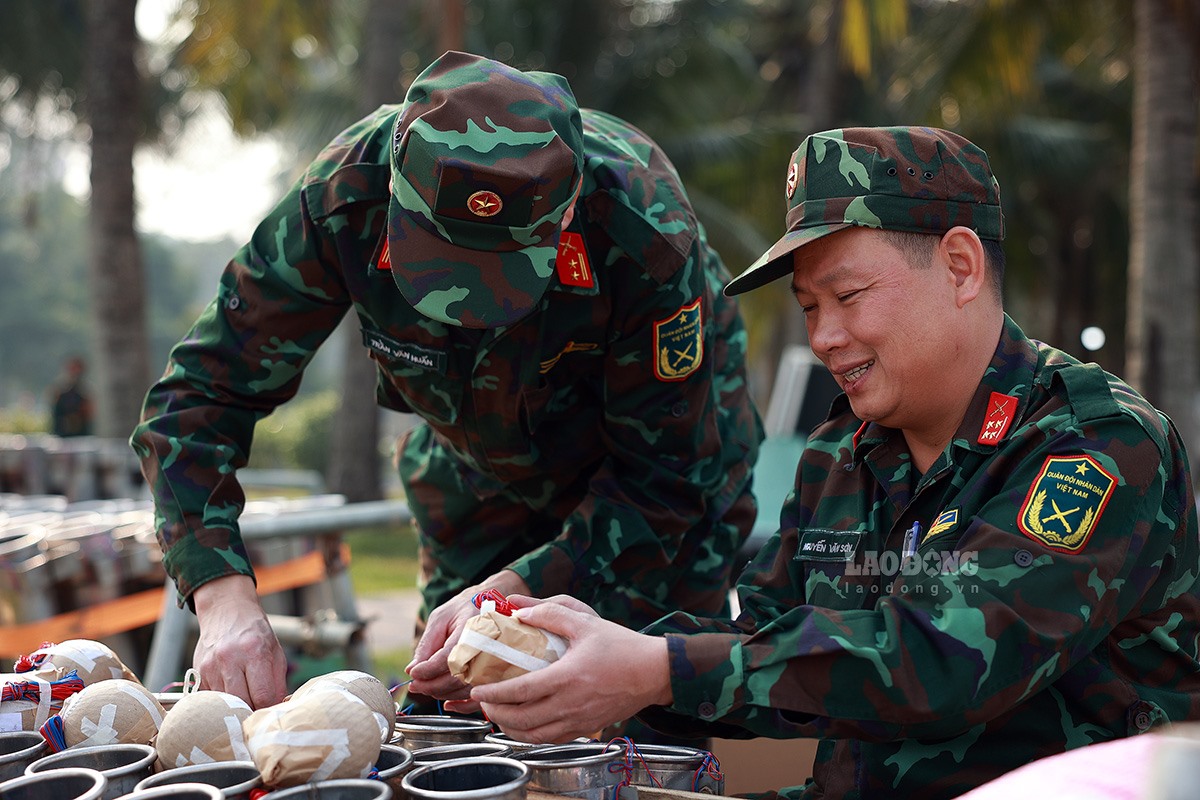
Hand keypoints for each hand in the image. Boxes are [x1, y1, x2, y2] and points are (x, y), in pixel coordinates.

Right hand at [191, 574, 287, 708]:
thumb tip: (277, 709)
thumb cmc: (255, 633)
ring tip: (244, 699)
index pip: (262, 696)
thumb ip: (277, 682)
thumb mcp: (275, 652)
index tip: (271, 711)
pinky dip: (221, 701)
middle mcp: (229, 659)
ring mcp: (210, 666)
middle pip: (241, 704)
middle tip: (258, 709)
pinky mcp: (197, 672)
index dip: (268, 709)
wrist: (227, 611)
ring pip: (224, 704)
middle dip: (251, 711)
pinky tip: (229, 690)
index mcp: (254, 652)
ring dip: (235, 707)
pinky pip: (210, 698)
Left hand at [406, 570, 530, 703]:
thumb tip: (412, 669)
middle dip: (430, 685)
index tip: (413, 673)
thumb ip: (427, 643)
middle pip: (456, 678)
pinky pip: (480, 698)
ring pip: (464, 691)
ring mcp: (493, 664)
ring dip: (441, 694)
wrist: (491, 603)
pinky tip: (448, 704)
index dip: (427, 670)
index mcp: (473, 630)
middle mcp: (486, 649)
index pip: (448, 658)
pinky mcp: (495, 675)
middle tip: (415, 685)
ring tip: (426, 687)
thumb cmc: (463, 609)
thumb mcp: (440, 618)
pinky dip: (462, 706)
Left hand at [468, 599, 672, 742]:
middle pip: (521, 719)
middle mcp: (570, 704)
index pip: (520, 691)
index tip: (477, 690)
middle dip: (496, 714)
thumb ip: (550, 613)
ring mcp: (578, 720)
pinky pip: (551, 739)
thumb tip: (519, 610)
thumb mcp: (585, 622)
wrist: (653, 672)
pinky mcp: (586, 728)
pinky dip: (531, 735)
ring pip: (534, 736)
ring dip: (510, 729)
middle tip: (484, 704)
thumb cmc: (622, 646)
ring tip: (499, 716)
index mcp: (567, 677)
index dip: (494, 694)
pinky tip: (525, 724)